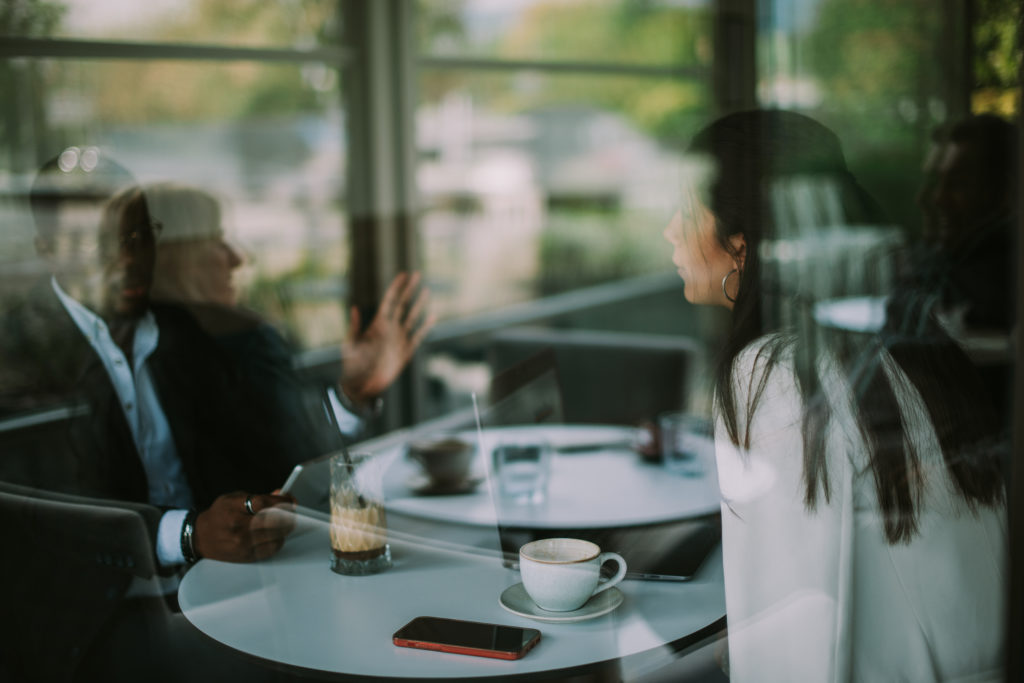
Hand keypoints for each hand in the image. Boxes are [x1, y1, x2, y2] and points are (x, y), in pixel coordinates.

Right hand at [194, 491, 295, 562]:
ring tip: (284, 523)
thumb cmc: (219, 515)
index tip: (290, 499)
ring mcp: (242, 543)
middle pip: (273, 520)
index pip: (265, 503)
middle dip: (288, 514)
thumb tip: (281, 495)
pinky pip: (271, 549)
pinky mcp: (246, 556)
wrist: (200, 537)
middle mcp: (238, 526)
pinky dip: (278, 541)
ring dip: (284, 528)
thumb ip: (259, 497)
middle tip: (291, 511)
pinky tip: (276, 535)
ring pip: (275, 535)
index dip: (282, 501)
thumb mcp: (234, 498)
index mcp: (234, 508)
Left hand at [340, 271, 435, 402]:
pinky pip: (418, 336)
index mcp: (377, 324)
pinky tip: (433, 317)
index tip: (403, 274)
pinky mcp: (406, 351)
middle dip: (409, 289)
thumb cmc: (352, 365)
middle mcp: (390, 328)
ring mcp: (399, 339)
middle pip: (403, 304)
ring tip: (427, 291)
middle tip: (417, 274)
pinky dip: (426, 327)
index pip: (389, 301)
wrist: (362, 385)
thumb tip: (354, 308)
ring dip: (419, 304)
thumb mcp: (350, 345)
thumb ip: (354, 327)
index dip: (396, 288)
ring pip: (412, 317)